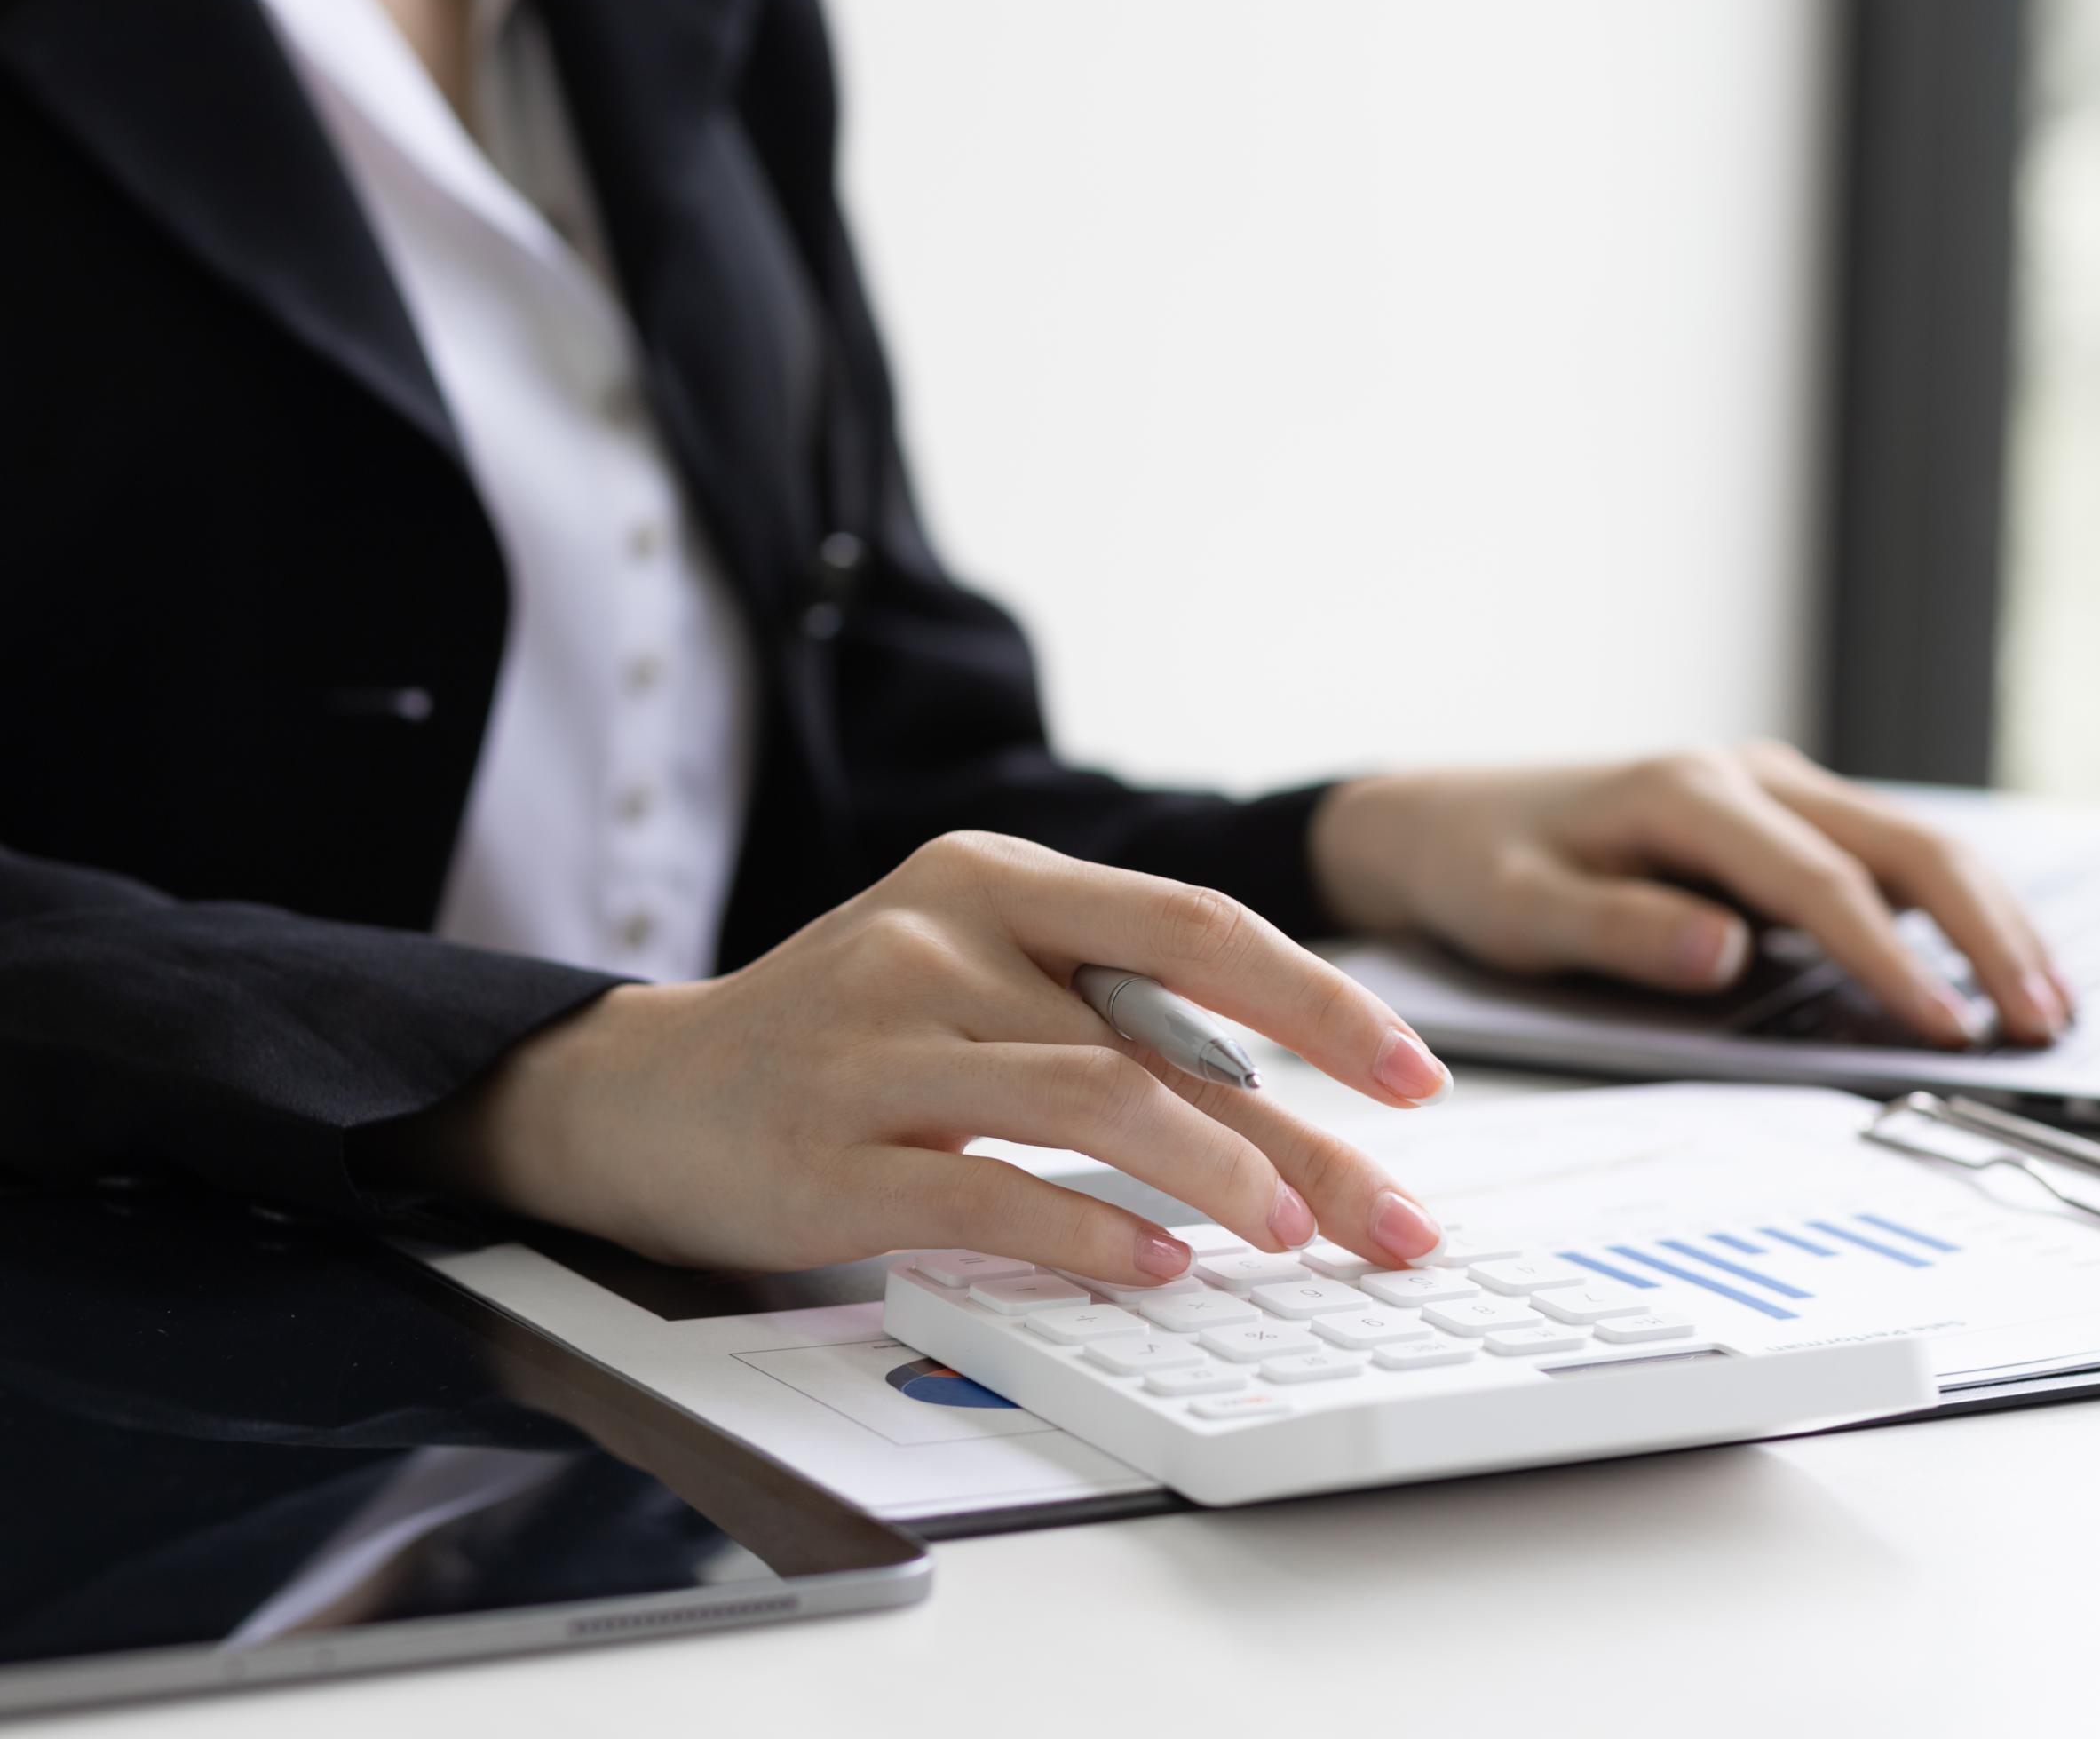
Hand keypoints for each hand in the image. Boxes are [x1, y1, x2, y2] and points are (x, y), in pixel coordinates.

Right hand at [356, 834, 1455, 1278]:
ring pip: (1099, 1102)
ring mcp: (883, 1045)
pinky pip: (994, 1195)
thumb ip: (1100, 1007)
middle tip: (1394, 1216)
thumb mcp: (968, 968)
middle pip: (1171, 1034)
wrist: (638, 1090)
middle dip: (1308, 1134)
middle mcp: (944, 941)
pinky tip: (1158, 1268)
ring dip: (1219, 1179)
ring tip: (1291, 1238)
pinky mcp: (833, 1151)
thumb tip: (1278, 1098)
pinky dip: (1093, 1235)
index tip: (1415, 1075)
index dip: (1320, 1000)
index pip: (1195, 925)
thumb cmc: (840, 1036)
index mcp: (995, 878)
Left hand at [1309, 742, 2071, 1048]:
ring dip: (1989, 919)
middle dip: (1985, 933)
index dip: (1891, 958)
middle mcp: (1748, 777)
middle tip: (2043, 1021)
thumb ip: (1620, 931)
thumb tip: (1729, 952)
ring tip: (2049, 1003)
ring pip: (1914, 844)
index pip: (1819, 882)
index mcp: (1688, 794)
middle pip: (1903, 845)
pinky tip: (1995, 966)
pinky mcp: (1783, 821)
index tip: (1948, 1027)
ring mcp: (1774, 793)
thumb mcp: (1519, 911)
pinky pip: (1890, 858)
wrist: (1444, 818)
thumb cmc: (1479, 867)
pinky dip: (1954, 910)